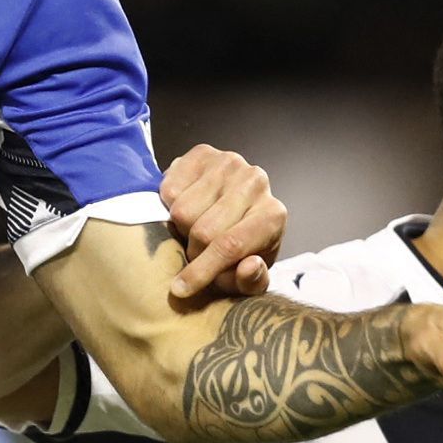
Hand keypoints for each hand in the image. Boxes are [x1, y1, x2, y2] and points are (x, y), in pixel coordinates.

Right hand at [159, 144, 284, 301]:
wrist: (229, 211)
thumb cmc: (241, 251)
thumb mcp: (247, 277)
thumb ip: (251, 281)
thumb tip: (249, 266)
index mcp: (273, 216)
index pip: (230, 245)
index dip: (202, 270)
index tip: (180, 289)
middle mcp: (256, 182)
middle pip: (203, 230)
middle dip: (192, 252)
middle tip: (197, 255)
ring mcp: (229, 163)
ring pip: (181, 210)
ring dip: (180, 229)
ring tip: (193, 230)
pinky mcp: (203, 152)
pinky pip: (169, 188)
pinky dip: (169, 205)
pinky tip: (187, 206)